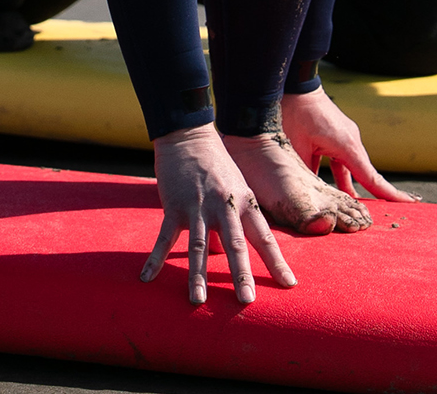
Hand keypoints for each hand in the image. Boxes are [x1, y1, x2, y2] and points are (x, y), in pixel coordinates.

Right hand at [140, 125, 295, 304]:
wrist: (190, 135)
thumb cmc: (216, 165)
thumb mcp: (235, 189)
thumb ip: (233, 221)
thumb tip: (219, 253)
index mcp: (245, 203)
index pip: (264, 237)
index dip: (276, 262)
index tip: (289, 285)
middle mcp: (225, 206)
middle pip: (235, 244)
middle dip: (241, 274)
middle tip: (247, 301)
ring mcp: (198, 206)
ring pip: (199, 245)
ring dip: (199, 275)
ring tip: (198, 300)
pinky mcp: (175, 206)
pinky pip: (165, 237)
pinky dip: (156, 258)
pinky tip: (147, 277)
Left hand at [278, 88, 417, 202]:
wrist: (296, 82)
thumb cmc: (294, 111)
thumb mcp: (295, 146)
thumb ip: (303, 171)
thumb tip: (303, 193)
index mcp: (347, 146)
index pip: (371, 177)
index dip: (389, 194)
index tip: (409, 204)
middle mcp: (352, 142)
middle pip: (365, 175)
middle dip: (373, 196)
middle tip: (379, 215)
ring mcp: (346, 137)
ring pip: (352, 168)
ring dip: (351, 187)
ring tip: (354, 209)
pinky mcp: (338, 134)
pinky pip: (343, 160)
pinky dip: (341, 175)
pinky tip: (332, 190)